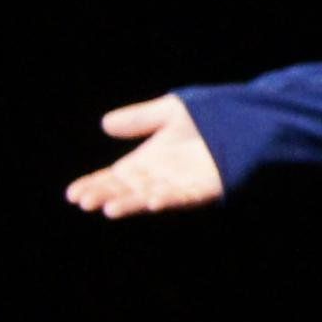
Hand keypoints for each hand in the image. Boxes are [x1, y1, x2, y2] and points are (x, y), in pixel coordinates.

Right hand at [66, 96, 223, 216]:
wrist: (248, 121)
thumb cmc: (207, 117)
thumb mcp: (168, 113)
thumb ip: (139, 119)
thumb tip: (105, 124)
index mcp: (147, 161)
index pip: (113, 177)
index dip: (94, 185)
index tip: (73, 193)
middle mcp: (160, 176)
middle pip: (127, 189)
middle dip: (105, 195)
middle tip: (84, 201)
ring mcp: (181, 184)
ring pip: (150, 196)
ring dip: (131, 203)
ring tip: (109, 208)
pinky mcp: (205, 188)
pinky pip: (183, 196)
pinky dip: (168, 199)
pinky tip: (152, 201)